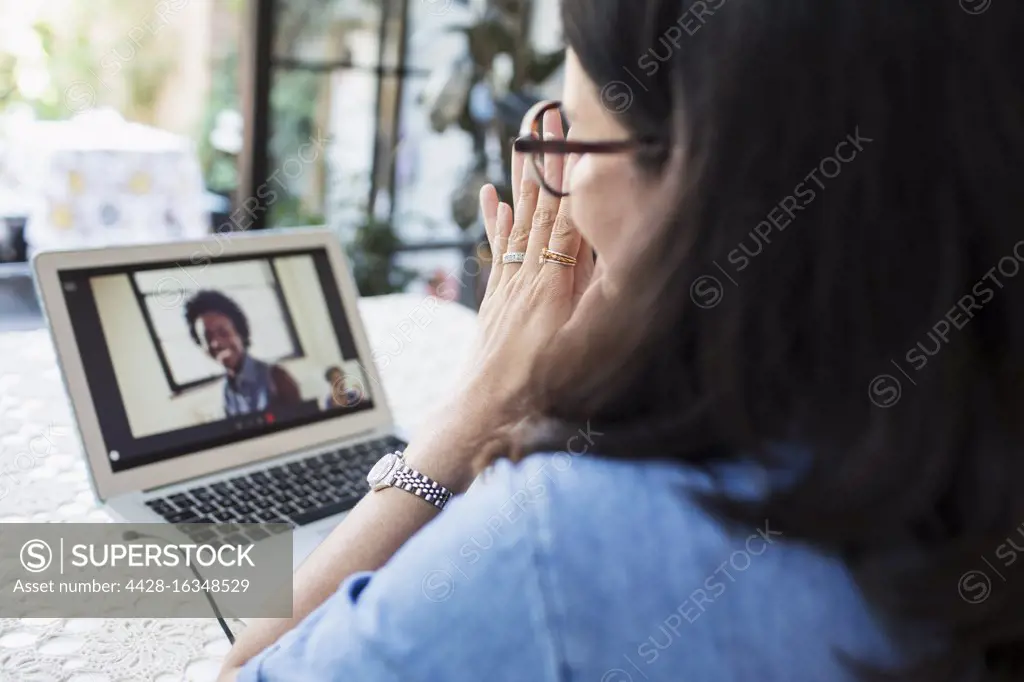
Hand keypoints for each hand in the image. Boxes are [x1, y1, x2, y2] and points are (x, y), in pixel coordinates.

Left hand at [463, 104, 596, 421]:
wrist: (483, 412)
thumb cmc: (539, 387)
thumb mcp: (579, 345)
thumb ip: (595, 295)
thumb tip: (615, 252)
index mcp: (551, 285)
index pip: (565, 220)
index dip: (572, 179)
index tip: (574, 138)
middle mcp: (526, 276)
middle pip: (539, 209)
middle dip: (545, 162)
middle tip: (545, 117)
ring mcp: (508, 285)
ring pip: (517, 221)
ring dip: (522, 180)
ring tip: (522, 140)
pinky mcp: (496, 298)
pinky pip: (496, 248)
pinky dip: (495, 219)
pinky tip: (491, 194)